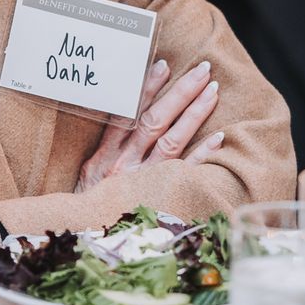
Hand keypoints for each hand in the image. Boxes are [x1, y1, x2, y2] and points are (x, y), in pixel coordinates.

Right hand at [76, 58, 226, 191]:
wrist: (85, 239)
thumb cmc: (89, 206)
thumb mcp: (87, 174)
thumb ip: (106, 147)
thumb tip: (123, 110)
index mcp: (104, 156)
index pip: (128, 113)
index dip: (146, 88)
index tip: (163, 65)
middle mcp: (124, 166)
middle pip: (155, 122)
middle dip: (180, 93)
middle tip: (202, 70)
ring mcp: (143, 182)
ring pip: (172, 141)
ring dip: (194, 114)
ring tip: (212, 90)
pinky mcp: (158, 197)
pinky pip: (185, 173)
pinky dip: (203, 154)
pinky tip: (219, 137)